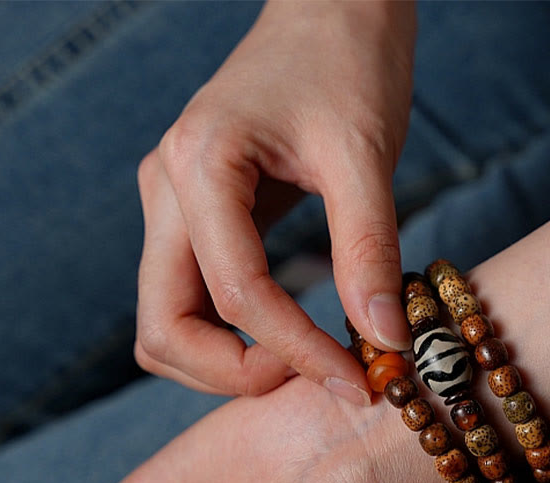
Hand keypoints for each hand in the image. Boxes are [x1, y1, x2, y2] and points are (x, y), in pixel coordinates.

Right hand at [134, 0, 415, 402]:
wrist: (329, 12)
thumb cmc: (346, 63)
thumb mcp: (365, 155)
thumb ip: (370, 250)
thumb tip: (385, 338)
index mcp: (200, 166)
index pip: (235, 295)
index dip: (297, 352)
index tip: (356, 379)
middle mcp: (167, 192)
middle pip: (164, 330)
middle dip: (236, 376)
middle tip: (315, 377)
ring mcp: (172, 209)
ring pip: (168, 325)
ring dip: (226, 365)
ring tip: (303, 362)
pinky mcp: (194, 220)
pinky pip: (191, 303)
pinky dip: (232, 337)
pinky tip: (290, 336)